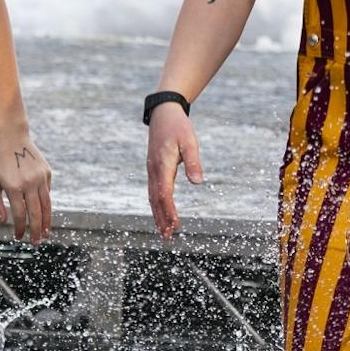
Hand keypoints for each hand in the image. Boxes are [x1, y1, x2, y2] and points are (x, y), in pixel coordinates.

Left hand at [0, 133, 52, 241]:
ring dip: (46, 222)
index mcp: (13, 187)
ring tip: (46, 234)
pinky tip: (42, 212)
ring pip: (46, 206)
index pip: (19, 215)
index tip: (18, 237)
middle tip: (35, 242)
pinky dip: (45, 204)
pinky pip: (47, 193)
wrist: (11, 137)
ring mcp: (40, 177)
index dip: (19, 229)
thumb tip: (4, 222)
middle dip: (36, 231)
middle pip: (35, 214)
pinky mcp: (47, 173)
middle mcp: (29, 183)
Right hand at [146, 103, 203, 237]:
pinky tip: (160, 214)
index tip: (175, 224)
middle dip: (162, 218)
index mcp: (163, 164)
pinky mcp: (153, 169)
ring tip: (163, 232)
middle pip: (156, 199)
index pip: (165, 192)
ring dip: (157, 215)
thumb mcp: (190, 141)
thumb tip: (198, 182)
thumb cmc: (179, 127)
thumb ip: (194, 162)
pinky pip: (152, 191)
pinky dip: (156, 205)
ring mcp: (151, 170)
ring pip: (152, 197)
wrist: (163, 114)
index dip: (169, 209)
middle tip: (168, 237)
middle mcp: (154, 169)